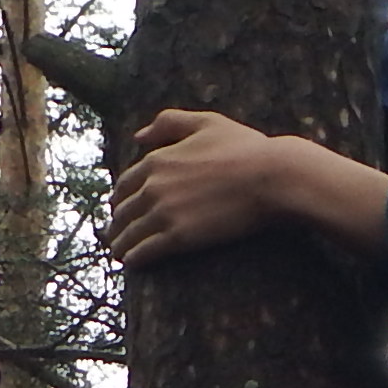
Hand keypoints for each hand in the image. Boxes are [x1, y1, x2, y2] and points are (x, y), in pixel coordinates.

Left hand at [104, 108, 387, 266]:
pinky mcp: (178, 237)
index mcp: (157, 159)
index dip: (120, 199)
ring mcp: (164, 212)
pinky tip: (131, 264)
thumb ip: (169, 123)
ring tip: (119, 254)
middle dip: (117, 225)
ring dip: (120, 245)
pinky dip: (133, 259)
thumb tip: (138, 137)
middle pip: (123, 211)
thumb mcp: (207, 123)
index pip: (125, 184)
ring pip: (129, 234)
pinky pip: (144, 252)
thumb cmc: (246, 149)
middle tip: (115, 236)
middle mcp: (153, 186)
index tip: (120, 209)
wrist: (272, 178)